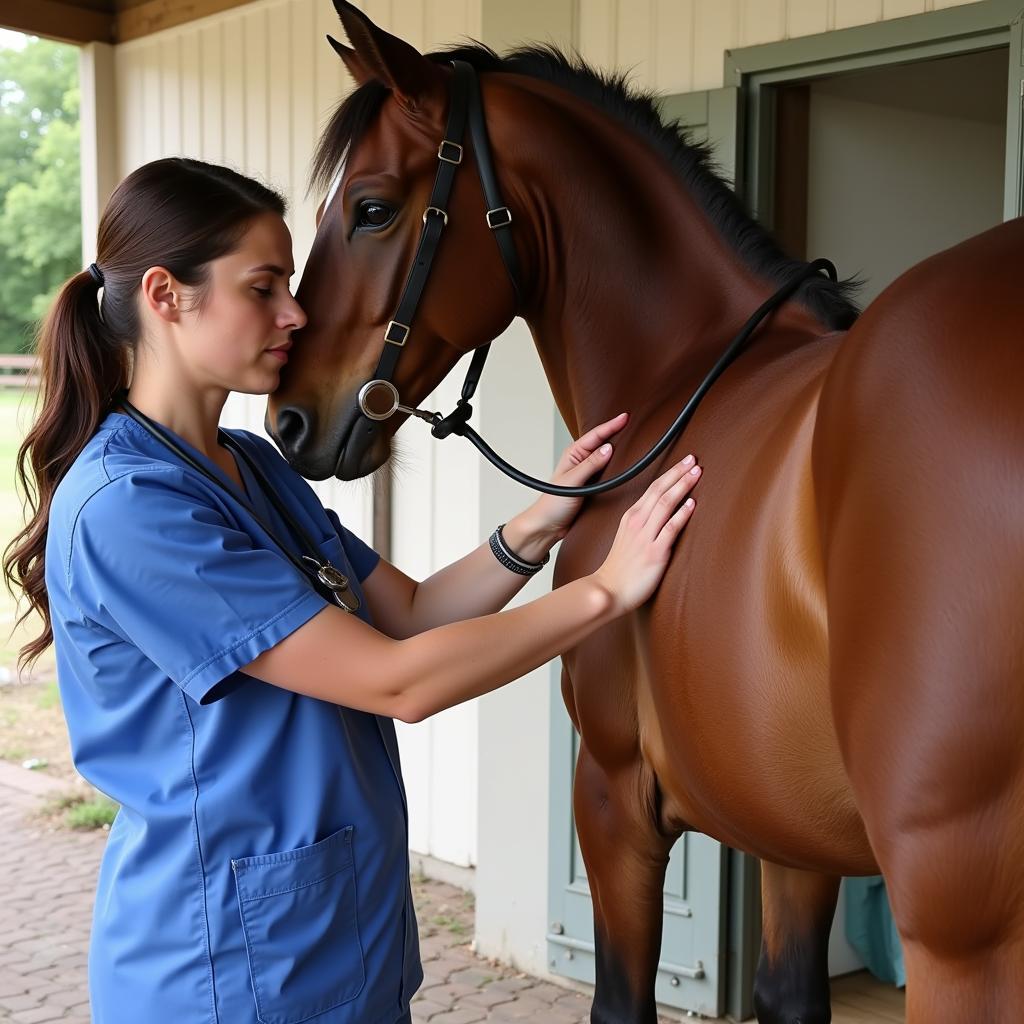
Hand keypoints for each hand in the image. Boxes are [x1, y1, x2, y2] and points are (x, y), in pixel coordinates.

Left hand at [522, 412, 629, 542]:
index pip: (596, 436)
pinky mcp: (593, 487)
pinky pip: (609, 474)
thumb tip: (608, 449)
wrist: (548, 526)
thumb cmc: (552, 504)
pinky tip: (626, 467)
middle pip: (603, 443)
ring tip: (634, 440)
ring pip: (607, 458)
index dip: (611, 425)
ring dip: (619, 451)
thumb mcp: (572, 482)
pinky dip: (618, 468)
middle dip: (617, 432)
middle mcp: (581, 462)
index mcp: (573, 455)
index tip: (625, 418)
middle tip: (633, 423)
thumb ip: (590, 465)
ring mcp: (588, 474)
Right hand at [591, 454, 700, 613]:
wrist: (608, 590)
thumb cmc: (619, 568)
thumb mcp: (627, 538)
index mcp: (631, 517)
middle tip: (693, 460)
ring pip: (665, 504)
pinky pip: (670, 528)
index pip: (653, 489)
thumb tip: (660, 514)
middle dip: (678, 473)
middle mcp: (638, 523)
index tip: (684, 462)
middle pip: (660, 491)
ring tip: (696, 473)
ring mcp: (646, 537)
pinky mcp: (655, 552)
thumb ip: (642, 524)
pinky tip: (692, 504)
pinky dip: (681, 514)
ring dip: (682, 486)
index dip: (670, 474)